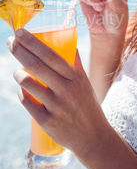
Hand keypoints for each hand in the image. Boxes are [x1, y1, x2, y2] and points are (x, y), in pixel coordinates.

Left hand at [7, 29, 110, 157]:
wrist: (93, 136)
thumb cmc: (87, 104)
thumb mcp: (85, 81)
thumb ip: (75, 63)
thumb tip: (67, 43)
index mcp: (76, 77)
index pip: (51, 55)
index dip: (33, 42)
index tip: (20, 32)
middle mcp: (67, 90)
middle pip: (37, 66)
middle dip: (20, 51)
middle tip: (10, 42)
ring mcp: (56, 107)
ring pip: (28, 84)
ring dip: (18, 74)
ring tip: (17, 71)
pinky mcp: (47, 122)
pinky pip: (27, 102)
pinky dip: (21, 93)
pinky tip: (23, 90)